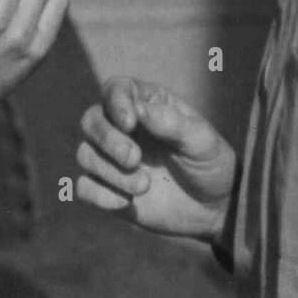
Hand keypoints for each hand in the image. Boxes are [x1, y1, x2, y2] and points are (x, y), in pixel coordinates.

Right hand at [76, 77, 236, 241]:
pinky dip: (99, 195)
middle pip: (91, 121)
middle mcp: (122, 128)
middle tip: (134, 159)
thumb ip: (171, 123)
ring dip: (111, 172)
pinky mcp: (107, 188)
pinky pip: (84, 187)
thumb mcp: (201, 140)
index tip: (130, 123)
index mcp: (146, 104)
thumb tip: (138, 109)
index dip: (116, 103)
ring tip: (145, 186)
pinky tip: (125, 203)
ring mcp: (112, 159)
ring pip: (85, 155)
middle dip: (107, 140)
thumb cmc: (210, 164)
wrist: (214, 208)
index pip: (116, 90)